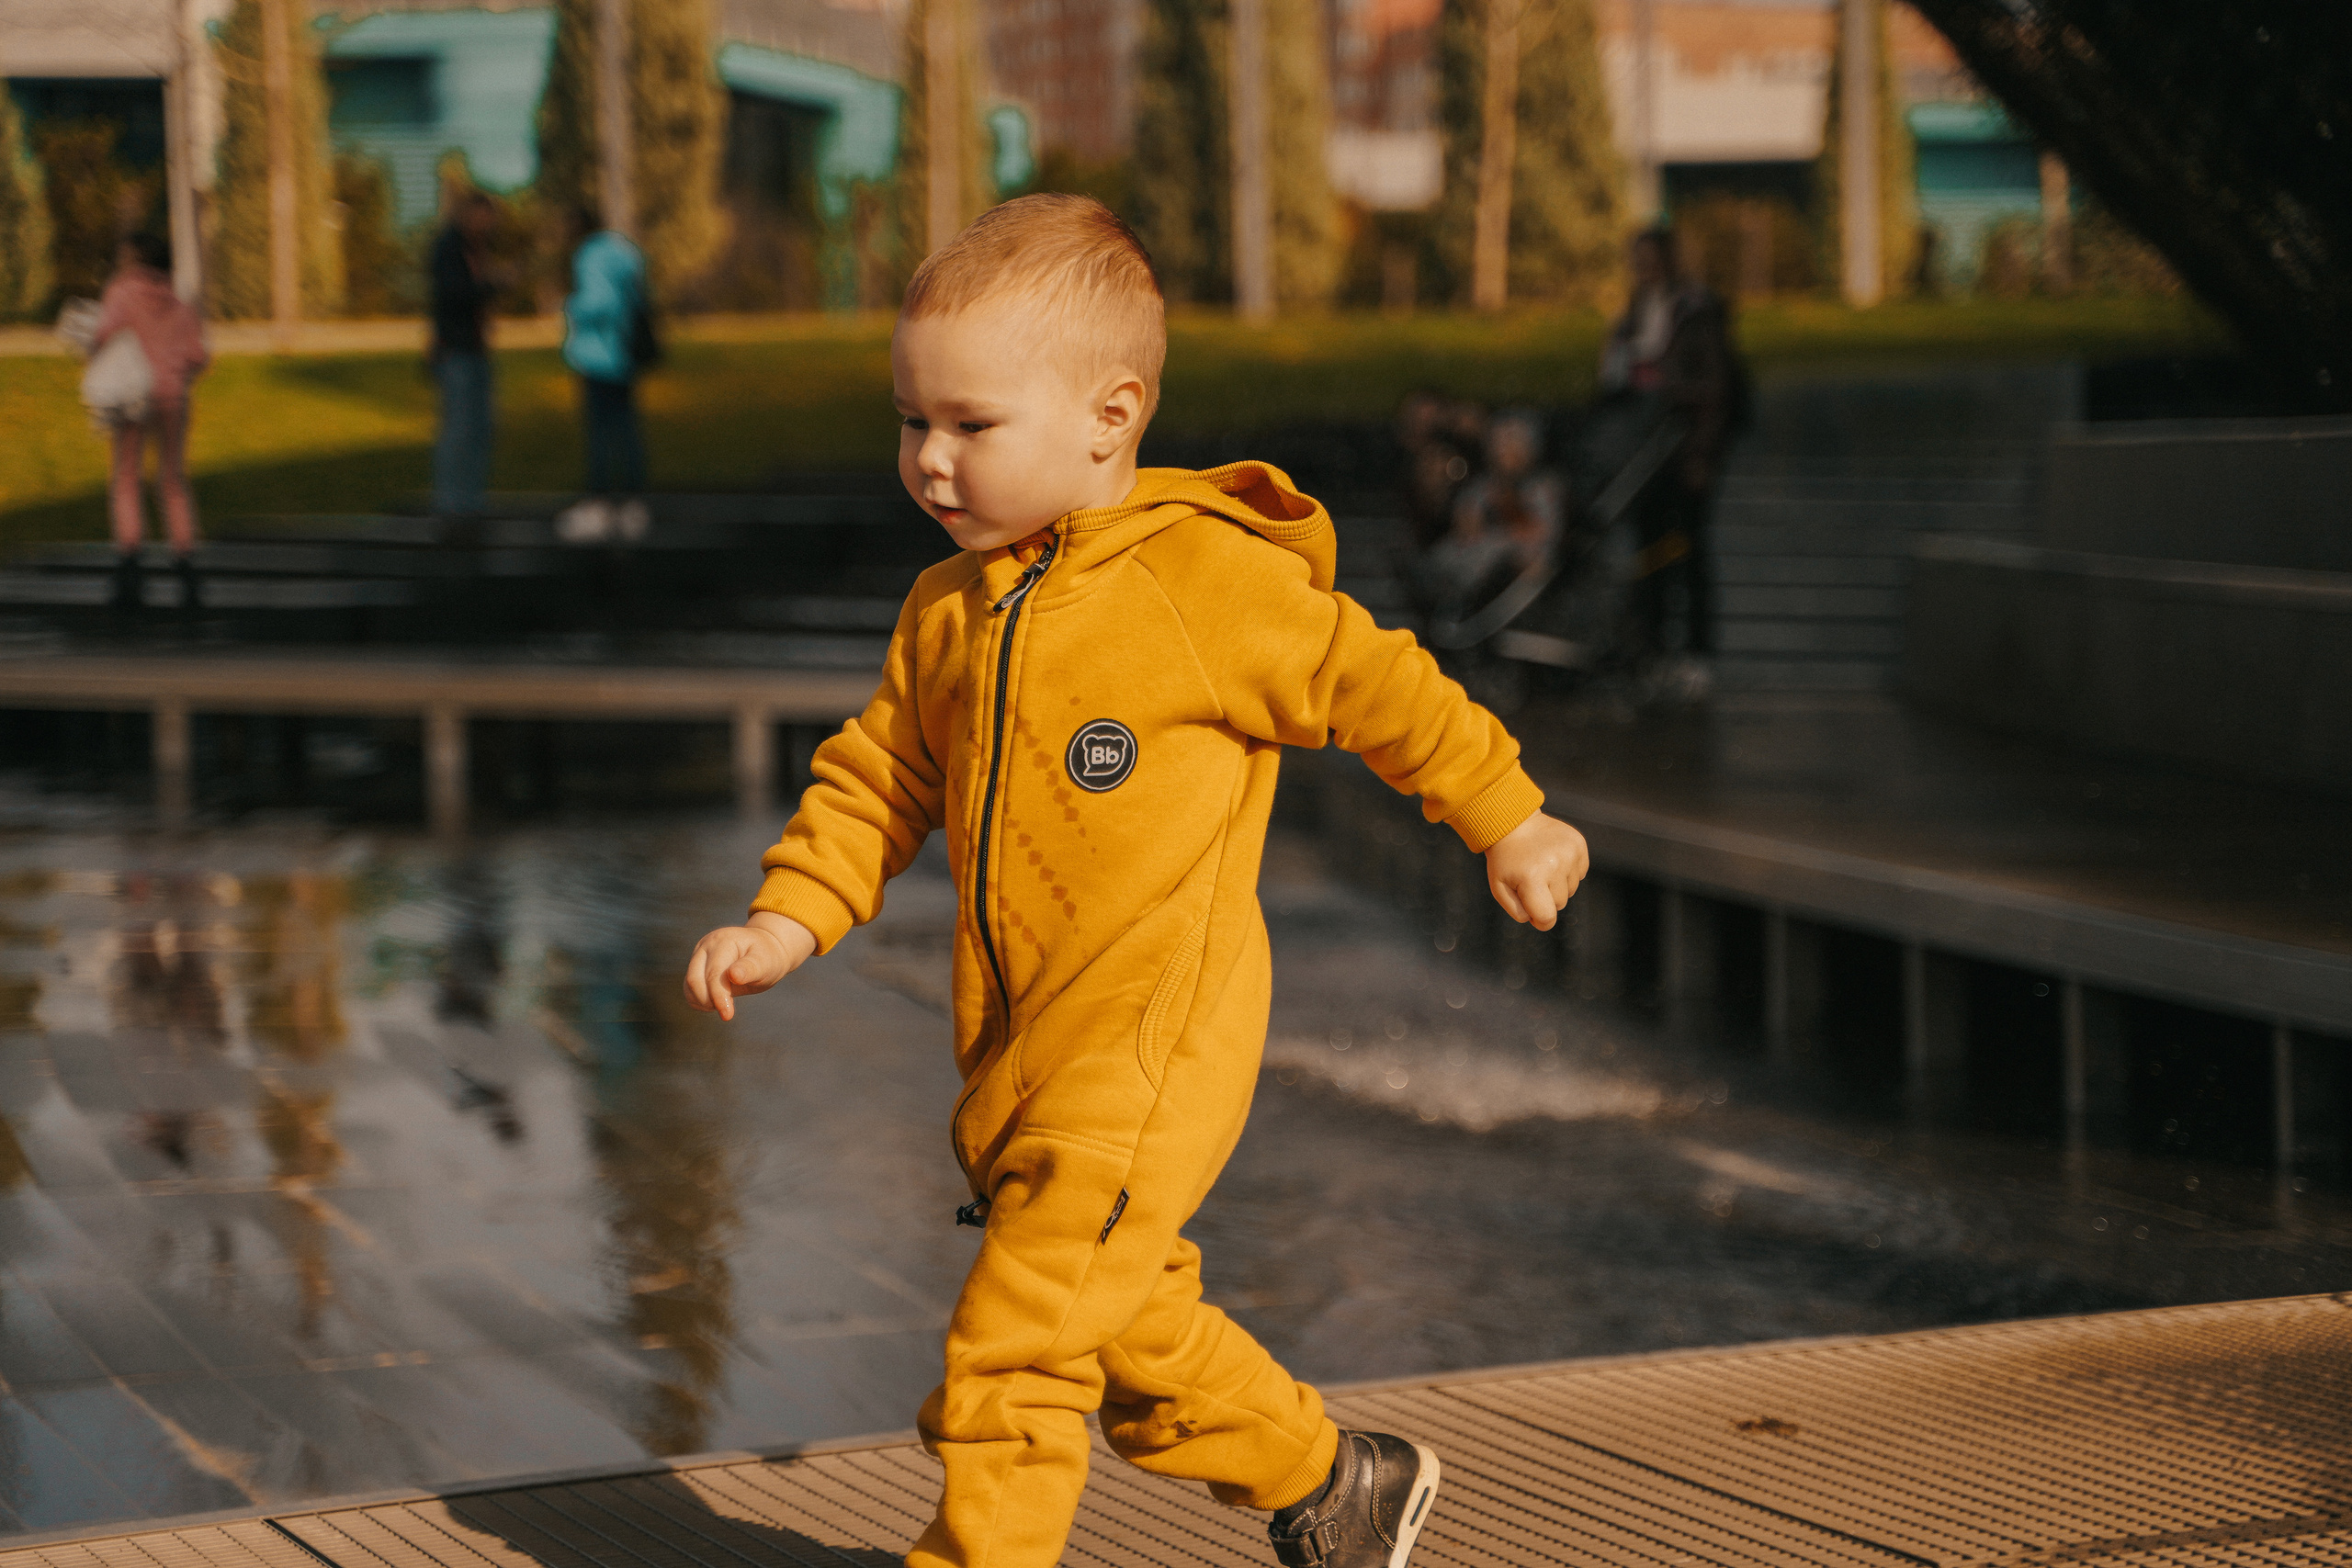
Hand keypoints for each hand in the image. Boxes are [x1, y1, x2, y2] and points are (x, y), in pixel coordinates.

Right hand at [683, 912, 816, 1019]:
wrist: (764, 950)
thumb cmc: (767, 958)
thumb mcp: (765, 963)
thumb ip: (750, 969)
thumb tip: (733, 975)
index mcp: (723, 941)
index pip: (713, 974)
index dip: (718, 996)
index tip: (727, 1016)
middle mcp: (706, 945)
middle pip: (694, 979)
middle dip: (708, 1000)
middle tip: (727, 1014)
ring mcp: (698, 955)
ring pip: (688, 985)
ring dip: (702, 1002)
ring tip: (725, 1007)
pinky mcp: (695, 967)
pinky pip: (689, 989)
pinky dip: (699, 1001)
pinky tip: (717, 1003)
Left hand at [1484, 811, 1589, 930]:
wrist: (1514, 823)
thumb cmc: (1505, 859)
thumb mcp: (1499, 887)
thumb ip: (1517, 911)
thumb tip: (1539, 920)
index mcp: (1532, 879)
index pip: (1548, 918)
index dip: (1541, 921)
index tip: (1534, 914)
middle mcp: (1554, 866)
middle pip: (1560, 904)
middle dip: (1546, 898)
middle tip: (1531, 879)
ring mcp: (1569, 854)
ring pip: (1571, 889)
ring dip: (1557, 884)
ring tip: (1541, 866)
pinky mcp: (1579, 845)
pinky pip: (1581, 873)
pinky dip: (1568, 871)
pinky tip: (1553, 859)